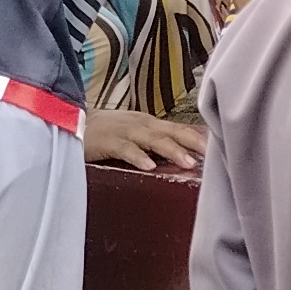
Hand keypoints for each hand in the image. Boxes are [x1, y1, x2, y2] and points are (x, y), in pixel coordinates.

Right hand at [82, 106, 205, 173]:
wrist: (70, 122)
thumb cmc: (107, 132)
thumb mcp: (135, 134)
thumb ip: (157, 142)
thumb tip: (185, 154)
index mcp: (150, 123)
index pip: (179, 129)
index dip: (199, 137)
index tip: (220, 146)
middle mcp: (141, 124)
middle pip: (172, 131)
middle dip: (193, 142)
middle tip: (213, 153)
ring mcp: (124, 131)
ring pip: (153, 140)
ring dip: (172, 150)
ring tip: (188, 162)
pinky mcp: (107, 141)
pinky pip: (125, 149)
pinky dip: (138, 157)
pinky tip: (150, 166)